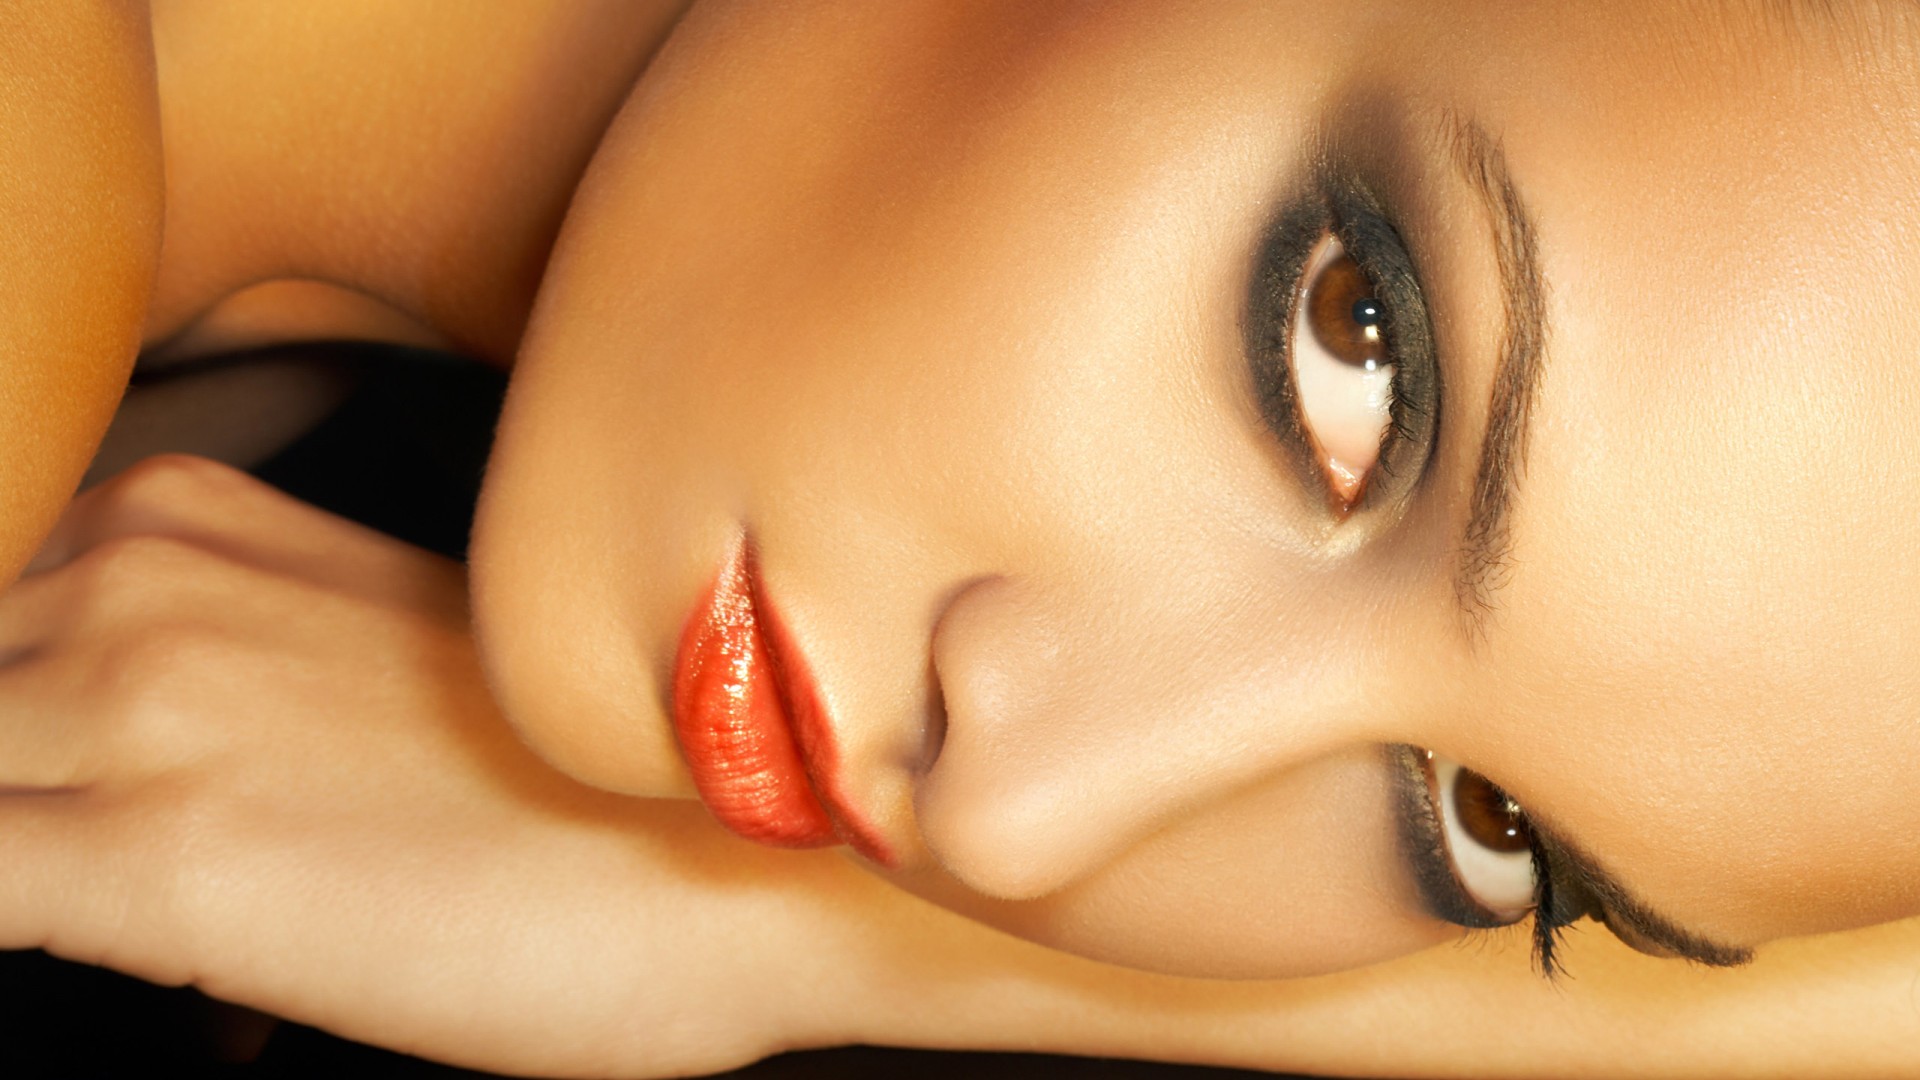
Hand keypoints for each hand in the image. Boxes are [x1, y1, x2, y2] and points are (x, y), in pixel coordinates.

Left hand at [0, 455, 871, 1076]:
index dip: (7, 739)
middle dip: (4, 781)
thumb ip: (197, 660)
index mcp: (184, 517)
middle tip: (93, 850)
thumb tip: (76, 772)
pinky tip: (92, 952)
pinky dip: (0, 917)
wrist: (757, 855)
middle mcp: (143, 577)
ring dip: (11, 837)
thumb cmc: (587, 783)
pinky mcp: (161, 859)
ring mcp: (144, 703)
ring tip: (109, 899)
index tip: (68, 794)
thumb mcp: (366, 656)